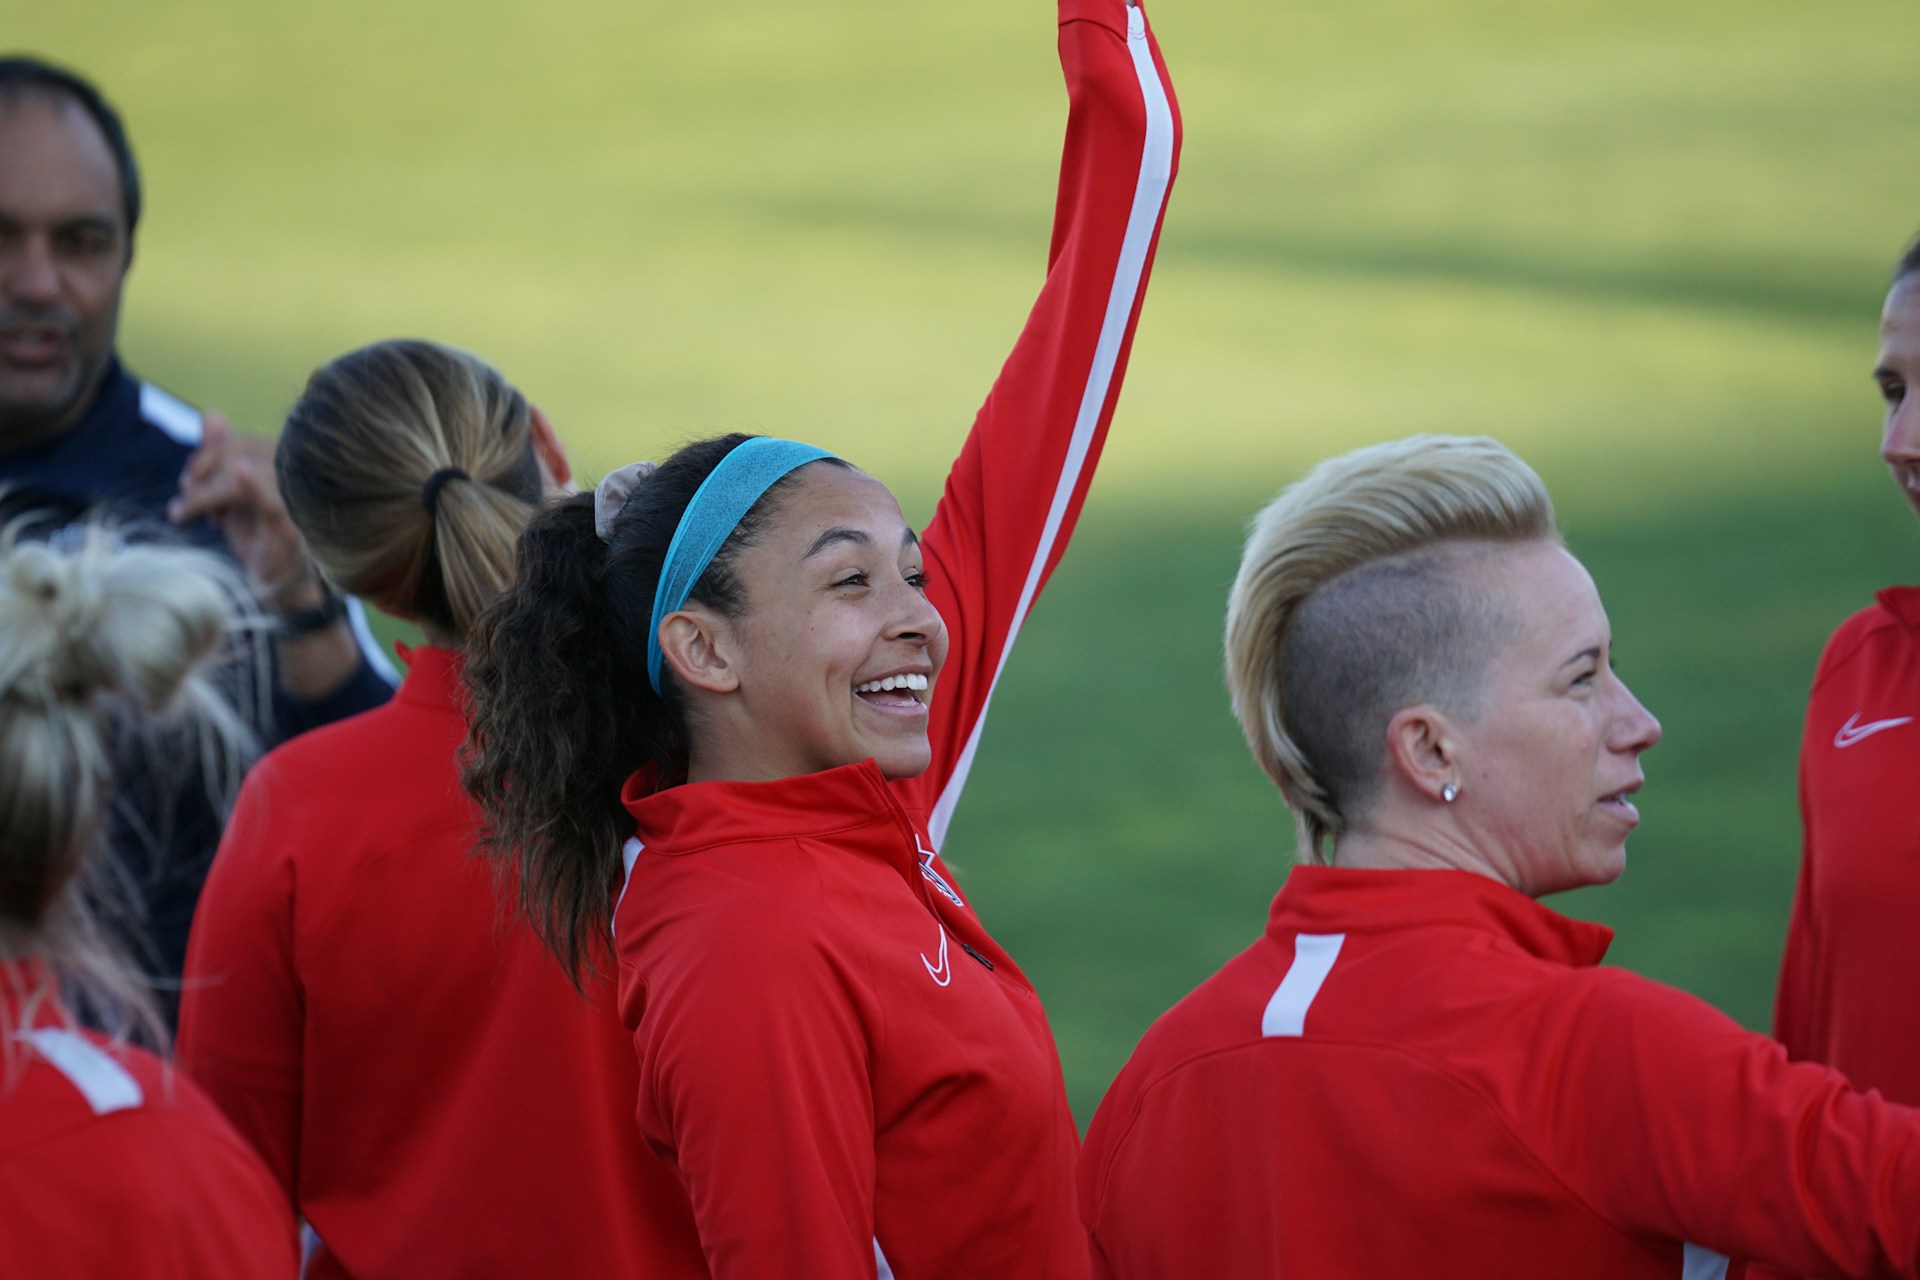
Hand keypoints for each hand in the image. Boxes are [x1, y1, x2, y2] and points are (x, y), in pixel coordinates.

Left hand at [168, 411, 324, 614]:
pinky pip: (270, 500)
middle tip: (183, 503)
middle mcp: (294, 476)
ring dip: (203, 494)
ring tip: (184, 514)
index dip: (204, 456)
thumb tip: (212, 414)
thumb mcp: (230, 495)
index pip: (235, 441)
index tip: (188, 484)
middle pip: (236, 454)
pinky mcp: (291, 526)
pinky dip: (254, 484)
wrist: (280, 587)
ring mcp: (294, 500)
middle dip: (199, 474)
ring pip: (240, 475)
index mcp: (283, 464)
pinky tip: (242, 474)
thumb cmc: (257, 539)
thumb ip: (220, 455)